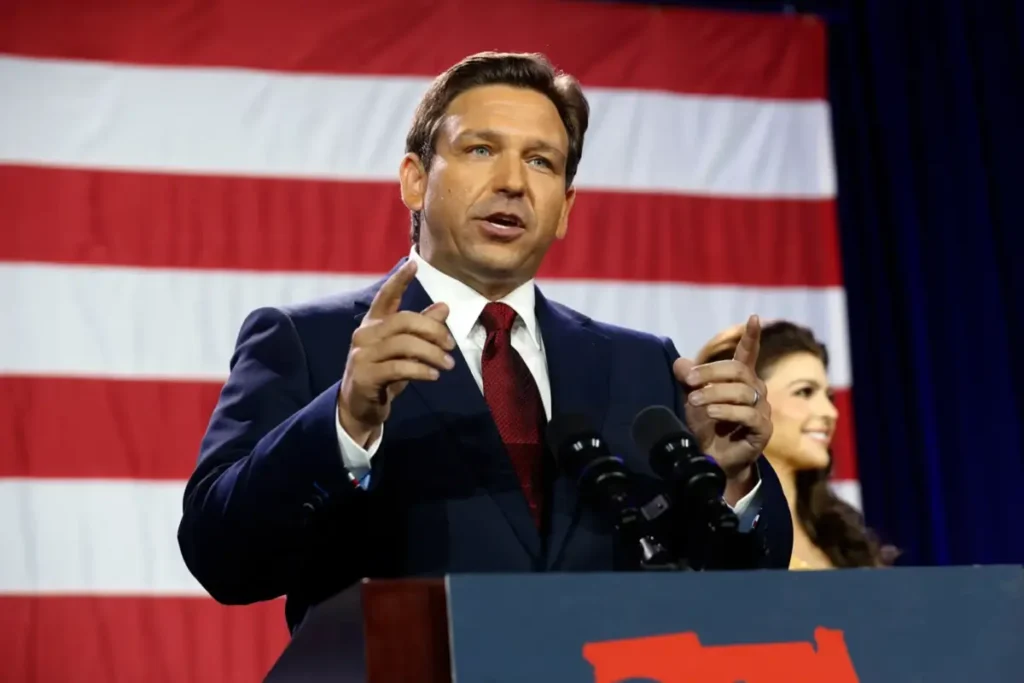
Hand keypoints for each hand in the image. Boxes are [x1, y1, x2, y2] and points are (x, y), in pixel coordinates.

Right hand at [339, 260, 455, 445]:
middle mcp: (365, 334)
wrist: (359, 408)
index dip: (399, 280)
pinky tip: (434, 375)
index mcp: (373, 323)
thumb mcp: (405, 350)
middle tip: (450, 345)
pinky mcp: (365, 375)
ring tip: (448, 365)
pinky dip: (421, 370)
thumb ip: (422, 329)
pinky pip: (399, 367)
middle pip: (404, 320)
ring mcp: (362, 355)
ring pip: (405, 344)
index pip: (386, 296)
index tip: (413, 264)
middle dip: (433, 330)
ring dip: (432, 354)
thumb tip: (444, 306)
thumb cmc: (385, 374)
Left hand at [672, 315, 771, 485]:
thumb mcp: (691, 398)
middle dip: (711, 372)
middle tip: (689, 382)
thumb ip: (687, 379)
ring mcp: (761, 410)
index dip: (751, 337)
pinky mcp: (763, 430)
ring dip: (714, 393)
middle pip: (739, 371)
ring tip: (694, 401)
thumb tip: (678, 362)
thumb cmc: (704, 426)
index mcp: (741, 380)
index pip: (749, 354)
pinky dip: (727, 411)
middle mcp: (755, 391)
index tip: (753, 318)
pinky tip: (711, 413)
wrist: (709, 460)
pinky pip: (749, 414)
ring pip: (742, 392)